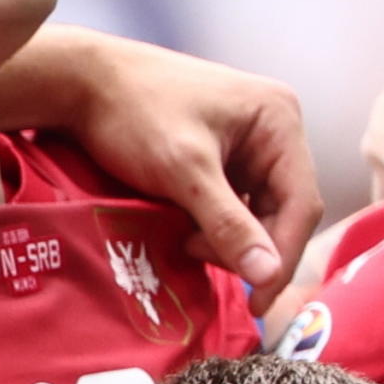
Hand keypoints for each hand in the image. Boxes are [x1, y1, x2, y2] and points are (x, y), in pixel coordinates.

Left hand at [20, 34, 317, 294]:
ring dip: (227, 238)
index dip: (283, 257)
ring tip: (185, 240)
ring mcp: (249, 142)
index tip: (259, 303)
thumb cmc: (133, 113)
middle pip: (282, 210)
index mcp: (280, 119)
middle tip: (198, 257)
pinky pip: (234, 203)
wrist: (82, 81)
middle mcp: (274, 129)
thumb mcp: (183, 171)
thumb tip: (268, 277)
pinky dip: (214, 225)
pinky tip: (185, 231)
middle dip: (247, 245)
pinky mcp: (224, 155)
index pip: (301, 203)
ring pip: (257, 212)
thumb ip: (228, 224)